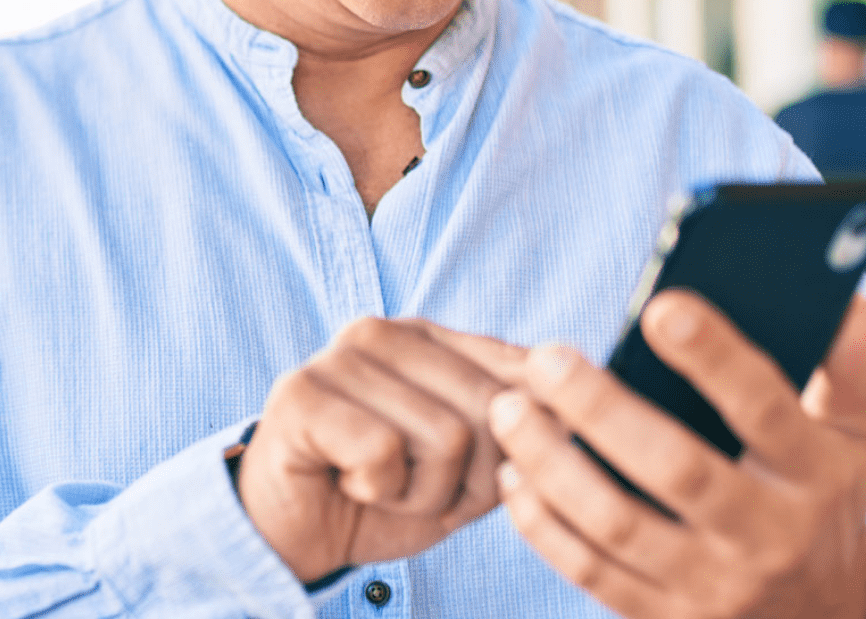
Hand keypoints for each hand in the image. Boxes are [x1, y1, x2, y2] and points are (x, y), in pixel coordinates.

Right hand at [237, 316, 527, 582]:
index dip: (512, 449)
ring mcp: (337, 355)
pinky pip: (385, 452)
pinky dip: (378, 491)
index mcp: (427, 335)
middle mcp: (382, 330)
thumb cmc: (383, 494)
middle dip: (468, 479)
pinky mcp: (300, 393)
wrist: (294, 535)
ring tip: (379, 483)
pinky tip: (348, 481)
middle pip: (491, 410)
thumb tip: (571, 407)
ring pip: (446, 437)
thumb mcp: (468, 467)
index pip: (520, 375)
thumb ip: (515, 428)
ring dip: (421, 491)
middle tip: (413, 484)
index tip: (468, 474)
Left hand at [489, 292, 865, 618]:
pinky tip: (513, 473)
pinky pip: (592, 575)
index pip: (763, 409)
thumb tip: (844, 295)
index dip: (714, 358)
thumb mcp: (852, 440)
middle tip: (545, 359)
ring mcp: (713, 587)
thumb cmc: (822, 504)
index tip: (661, 308)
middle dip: (602, 411)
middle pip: (677, 470)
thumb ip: (844, 369)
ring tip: (510, 409)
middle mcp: (764, 535)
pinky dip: (543, 525)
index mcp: (811, 474)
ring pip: (619, 527)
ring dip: (553, 466)